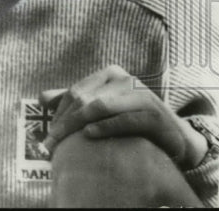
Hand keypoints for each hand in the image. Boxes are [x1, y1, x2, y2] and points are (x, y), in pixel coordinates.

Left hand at [40, 64, 206, 169]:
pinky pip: (123, 119)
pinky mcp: (153, 113)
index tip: (46, 135)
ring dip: (77, 125)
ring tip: (63, 142)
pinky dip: (104, 126)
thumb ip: (76, 101)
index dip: (58, 113)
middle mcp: (125, 79)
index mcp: (110, 75)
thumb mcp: (104, 108)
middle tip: (50, 144)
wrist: (175, 137)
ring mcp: (140, 95)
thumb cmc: (134, 120)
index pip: (75, 92)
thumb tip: (42, 98)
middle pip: (84, 99)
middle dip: (63, 122)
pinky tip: (89, 135)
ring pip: (100, 106)